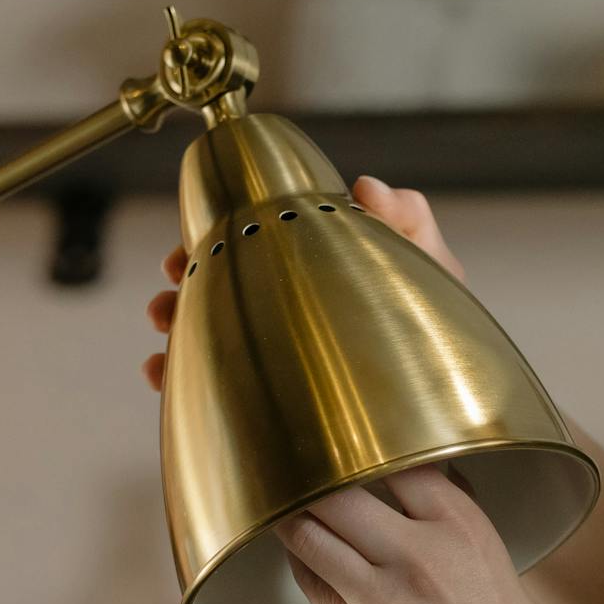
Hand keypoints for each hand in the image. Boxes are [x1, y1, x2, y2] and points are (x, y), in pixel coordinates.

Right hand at [141, 175, 466, 390]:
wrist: (441, 416)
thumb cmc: (438, 338)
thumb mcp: (432, 270)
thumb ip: (408, 224)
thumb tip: (369, 187)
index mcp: (319, 267)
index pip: (260, 236)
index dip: (226, 229)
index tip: (201, 231)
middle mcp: (289, 308)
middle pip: (223, 280)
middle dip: (189, 274)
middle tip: (172, 275)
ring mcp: (275, 355)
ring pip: (209, 328)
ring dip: (177, 319)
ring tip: (164, 323)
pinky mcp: (266, 401)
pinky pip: (212, 384)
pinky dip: (178, 375)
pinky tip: (161, 373)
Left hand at [273, 462, 592, 603]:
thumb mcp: (491, 562)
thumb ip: (446, 519)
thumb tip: (407, 478)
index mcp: (462, 525)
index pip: (389, 456)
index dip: (356, 447)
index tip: (340, 442)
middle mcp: (422, 554)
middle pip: (335, 487)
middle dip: (310, 477)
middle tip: (295, 470)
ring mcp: (384, 600)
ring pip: (308, 532)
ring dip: (292, 518)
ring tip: (286, 508)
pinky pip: (310, 584)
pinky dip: (302, 563)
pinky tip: (304, 557)